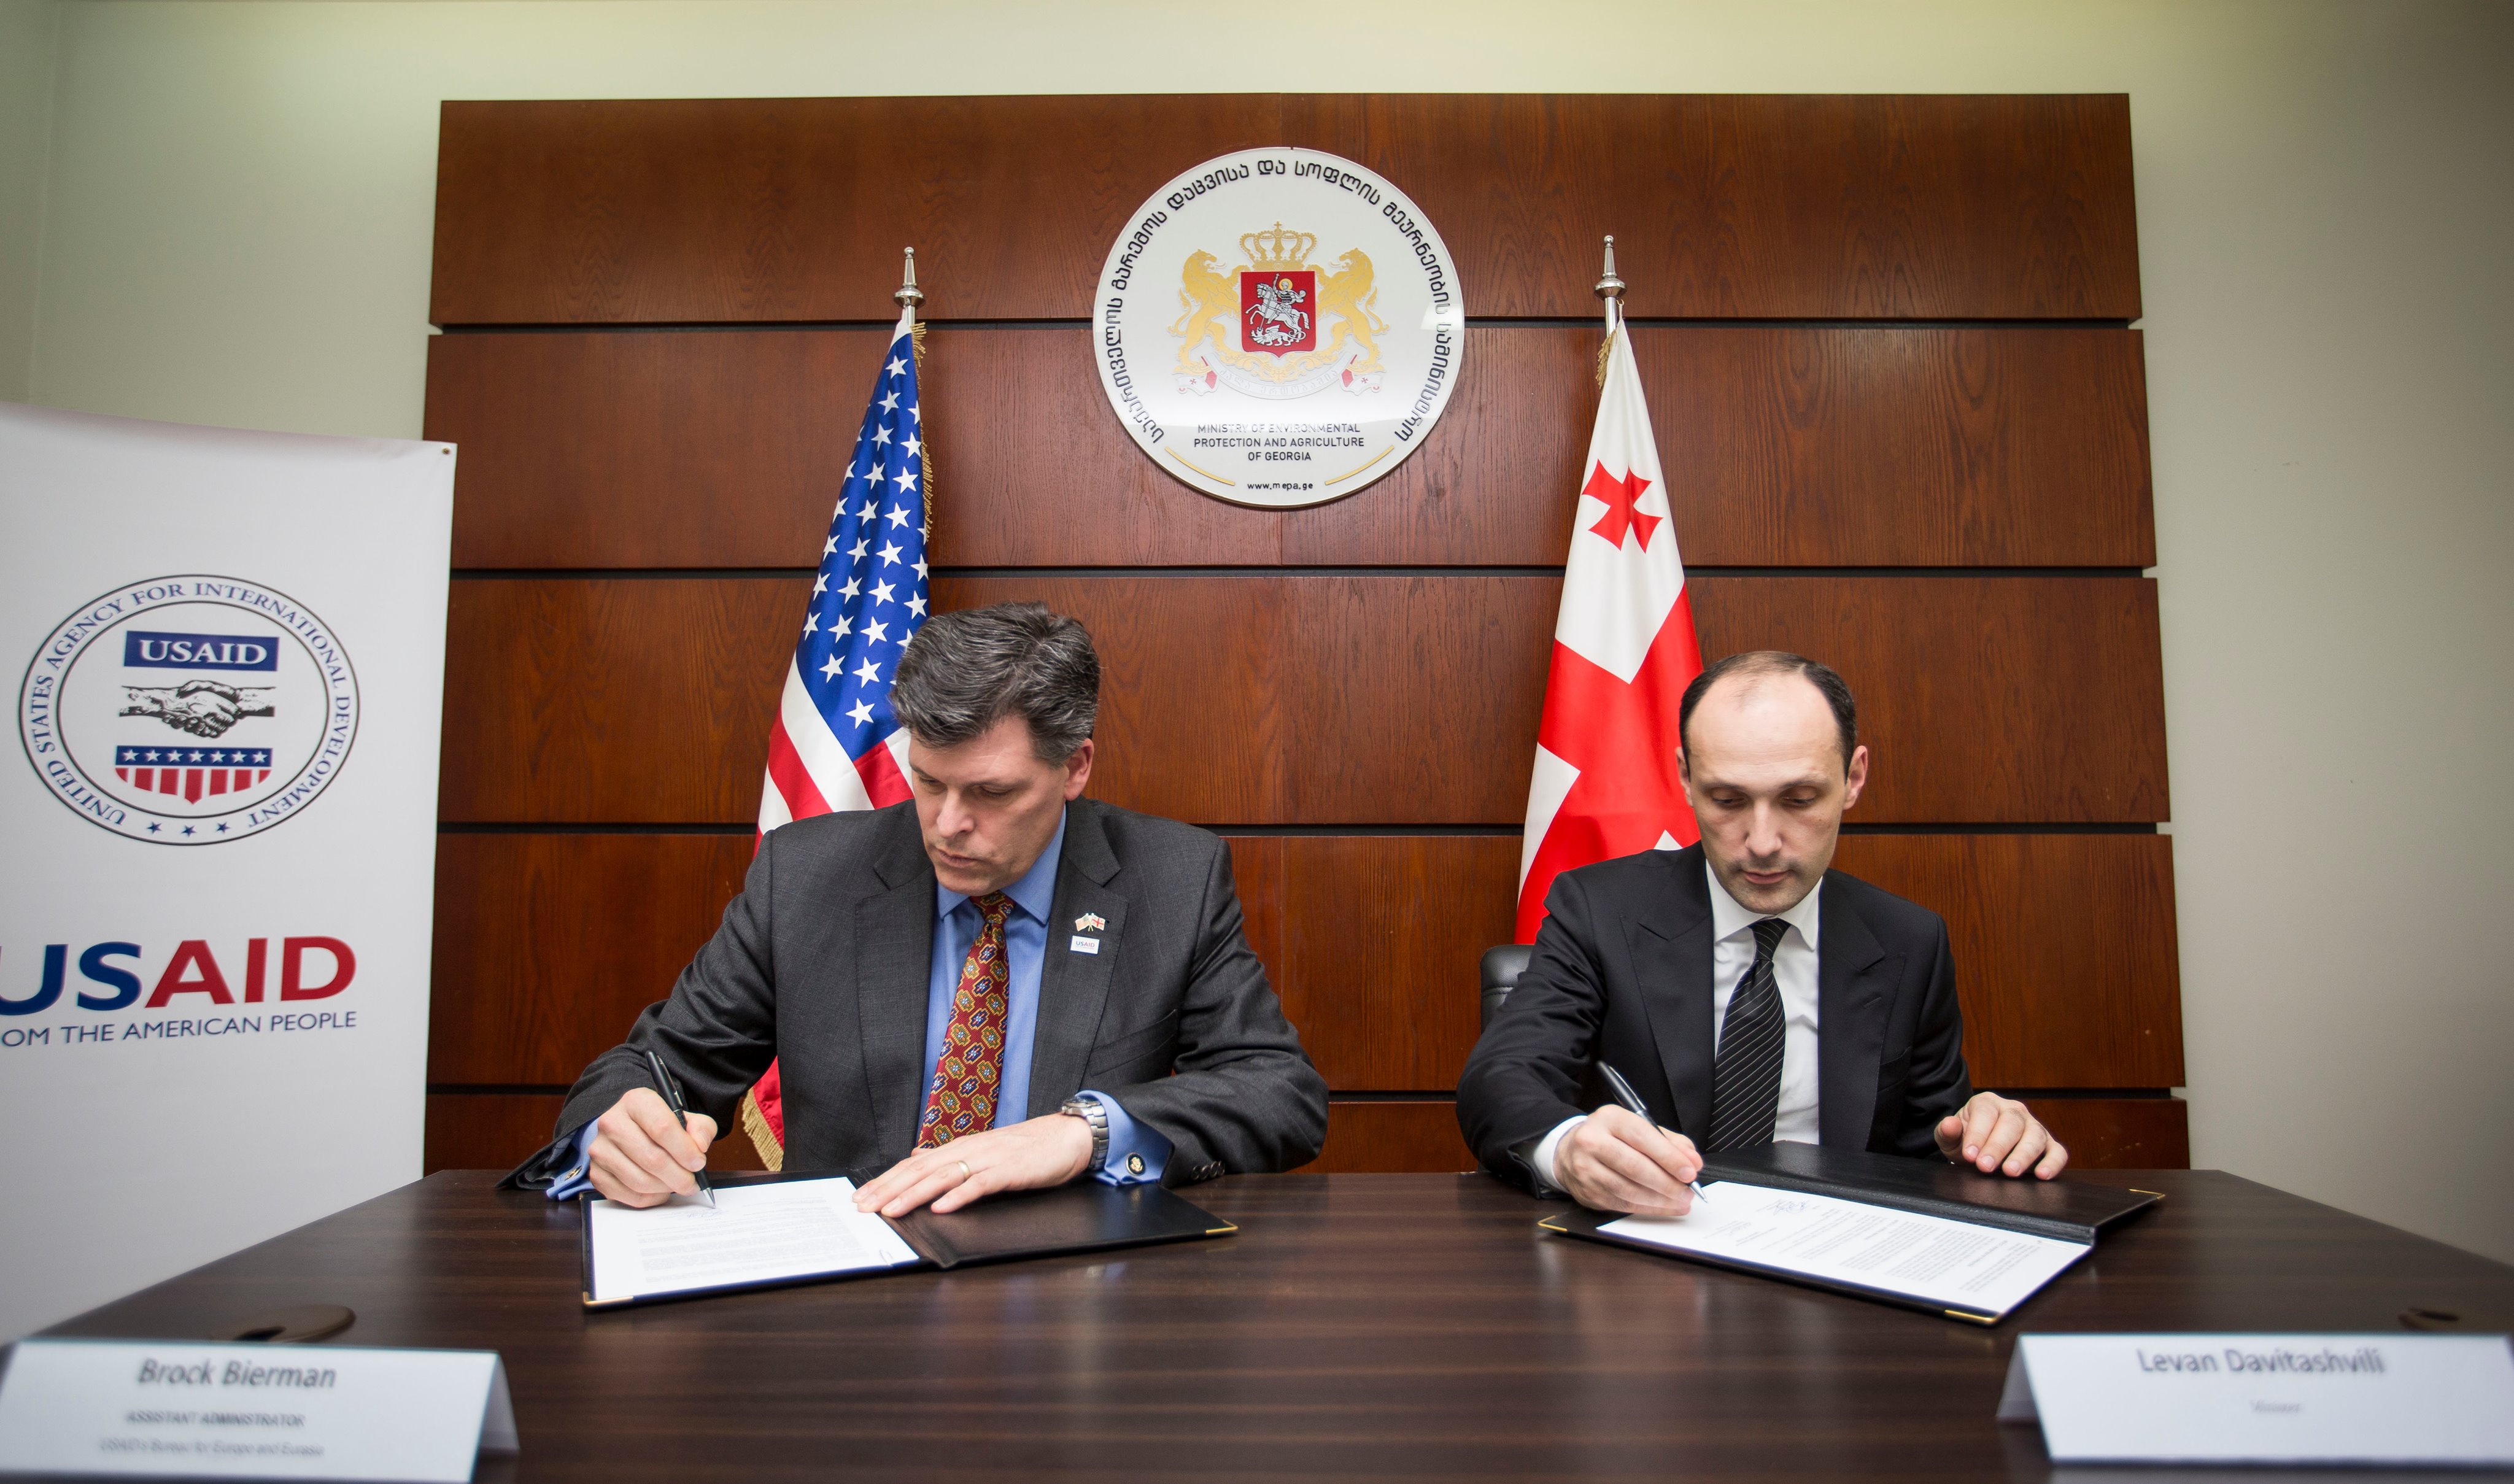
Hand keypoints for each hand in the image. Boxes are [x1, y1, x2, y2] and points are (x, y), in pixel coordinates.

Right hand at [583, 1088, 716, 1207]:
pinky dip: (651, 1198)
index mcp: (636, 1102)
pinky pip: (628, 1195)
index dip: (685, 1150)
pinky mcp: (596, 1173)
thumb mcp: (685, 1117)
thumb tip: (699, 1147)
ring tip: (678, 1184)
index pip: (662, 1128)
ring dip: (666, 1188)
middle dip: (679, 1176)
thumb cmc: (658, 1124)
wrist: (627, 1129)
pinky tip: (661, 1190)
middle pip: (652, 1158)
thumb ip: (700, 1128)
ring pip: (640, 1181)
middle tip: (692, 1182)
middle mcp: (612, 1123)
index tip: (698, 1163)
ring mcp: (600, 1149)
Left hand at [853, 1113, 1094, 1218]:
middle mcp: (968, 1150)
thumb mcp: (982, 1151)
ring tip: (892, 1210)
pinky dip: (959, 1196)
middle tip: (863, 1207)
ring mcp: (988, 1159)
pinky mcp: (1009, 1171)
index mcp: (959, 1148)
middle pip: (920, 1170)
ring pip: (943, 1177)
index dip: (886, 1180)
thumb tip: (917, 1155)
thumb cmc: (1025, 1149)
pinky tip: (942, 1207)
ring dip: (914, 1194)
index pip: (913, 1164)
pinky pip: (980, 1184)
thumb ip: (950, 1156)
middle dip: (889, 1189)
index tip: (861, 1197)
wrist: (1066, 1138)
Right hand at [1553, 1105, 1702, 1216]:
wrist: (1570, 1151)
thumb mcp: (1637, 1127)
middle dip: (1667, 1182)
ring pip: (1629, 1189)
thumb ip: (1668, 1141)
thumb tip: (1692, 1160)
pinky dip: (1648, 1208)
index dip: (1669, 1157)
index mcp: (1609, 1118)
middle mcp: (1592, 1141)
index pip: (1642, 1137)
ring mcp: (1586, 1168)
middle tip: (1688, 1191)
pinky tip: (1664, 1206)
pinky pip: (1623, 1203)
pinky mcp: (1588, 1192)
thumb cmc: (1611, 1138)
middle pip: (1634, 1166)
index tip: (1690, 1171)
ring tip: (1681, 1201)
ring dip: (1660, 1199)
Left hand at [1935, 1092, 2067, 1178]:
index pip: (1986, 1113)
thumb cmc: (1966, 1142)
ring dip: (2023, 1154)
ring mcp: (2034, 1126)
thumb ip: (1948, 1132)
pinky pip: (2057, 1152)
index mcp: (1987, 1103)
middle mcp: (2014, 1111)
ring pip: (2035, 1135)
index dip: (1978, 1134)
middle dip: (1998, 1146)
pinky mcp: (2049, 1145)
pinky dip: (2053, 1163)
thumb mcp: (1951, 1138)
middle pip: (2011, 1123)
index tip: (1970, 1154)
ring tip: (2010, 1172)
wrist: (1980, 1151)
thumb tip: (1949, 1124)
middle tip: (1985, 1167)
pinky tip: (2042, 1175)